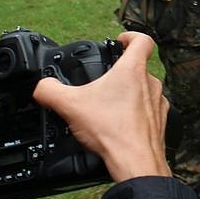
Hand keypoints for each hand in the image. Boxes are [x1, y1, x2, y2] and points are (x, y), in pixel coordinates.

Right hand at [33, 32, 169, 182]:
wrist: (136, 162)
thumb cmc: (112, 131)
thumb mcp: (71, 105)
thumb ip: (50, 90)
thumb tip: (39, 86)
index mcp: (133, 70)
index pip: (143, 40)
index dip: (131, 36)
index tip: (120, 40)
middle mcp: (150, 83)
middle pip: (139, 67)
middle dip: (121, 71)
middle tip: (104, 80)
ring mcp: (158, 103)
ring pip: (144, 90)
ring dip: (129, 94)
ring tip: (109, 106)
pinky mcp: (159, 122)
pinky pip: (148, 112)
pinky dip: (136, 115)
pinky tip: (120, 125)